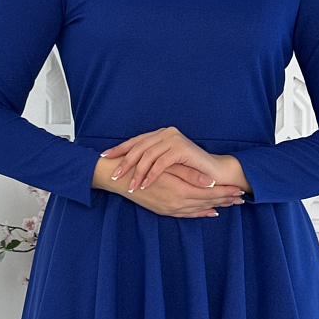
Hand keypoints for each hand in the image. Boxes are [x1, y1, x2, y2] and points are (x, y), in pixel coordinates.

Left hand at [101, 126, 225, 193]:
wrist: (213, 172)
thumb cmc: (189, 169)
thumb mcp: (166, 163)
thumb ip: (150, 160)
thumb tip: (126, 164)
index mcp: (160, 134)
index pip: (135, 141)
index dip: (119, 149)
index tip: (105, 157)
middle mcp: (165, 132)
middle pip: (139, 147)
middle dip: (125, 163)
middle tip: (115, 176)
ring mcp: (174, 138)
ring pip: (148, 155)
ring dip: (138, 172)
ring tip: (131, 186)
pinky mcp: (181, 148)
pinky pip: (161, 162)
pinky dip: (151, 175)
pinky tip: (145, 185)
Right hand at [125, 167, 245, 217]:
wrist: (117, 178)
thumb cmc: (140, 167)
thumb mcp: (167, 167)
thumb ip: (189, 175)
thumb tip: (210, 183)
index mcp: (179, 192)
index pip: (209, 194)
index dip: (225, 193)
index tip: (240, 191)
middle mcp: (176, 204)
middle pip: (207, 203)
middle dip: (225, 201)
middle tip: (241, 199)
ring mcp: (170, 209)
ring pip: (198, 210)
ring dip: (215, 207)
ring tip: (230, 205)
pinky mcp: (164, 211)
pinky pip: (187, 215)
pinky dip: (200, 214)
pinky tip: (209, 212)